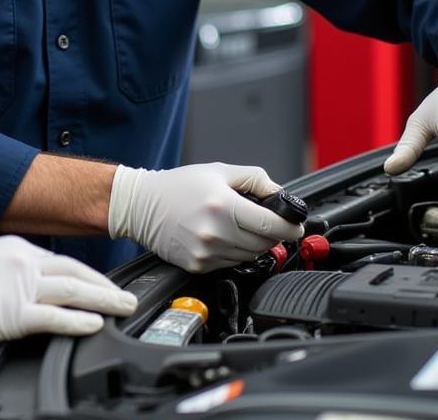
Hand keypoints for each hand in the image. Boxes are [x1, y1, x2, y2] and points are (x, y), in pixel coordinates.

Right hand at [0, 235, 136, 347]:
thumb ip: (8, 272)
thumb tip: (22, 289)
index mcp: (17, 249)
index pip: (62, 262)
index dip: (88, 275)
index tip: (104, 284)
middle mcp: (24, 262)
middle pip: (77, 272)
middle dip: (106, 285)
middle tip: (127, 297)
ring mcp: (21, 286)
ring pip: (74, 290)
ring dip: (104, 299)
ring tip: (124, 308)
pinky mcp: (13, 312)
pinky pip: (54, 316)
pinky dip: (78, 319)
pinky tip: (95, 323)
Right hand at [108, 162, 304, 271]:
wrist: (142, 205)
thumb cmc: (178, 186)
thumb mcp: (218, 171)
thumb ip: (254, 179)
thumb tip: (280, 195)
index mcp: (224, 206)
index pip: (272, 226)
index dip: (290, 227)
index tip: (295, 225)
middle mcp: (217, 233)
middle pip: (265, 244)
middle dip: (272, 233)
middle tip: (265, 222)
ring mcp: (207, 253)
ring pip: (250, 256)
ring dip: (253, 244)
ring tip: (238, 226)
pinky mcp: (199, 266)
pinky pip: (231, 264)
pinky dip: (234, 252)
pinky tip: (222, 236)